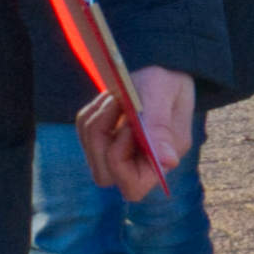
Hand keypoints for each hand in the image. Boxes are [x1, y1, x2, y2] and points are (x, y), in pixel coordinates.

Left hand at [79, 64, 198, 201]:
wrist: (163, 65)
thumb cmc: (166, 78)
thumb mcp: (162, 93)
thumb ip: (160, 126)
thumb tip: (169, 162)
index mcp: (163, 159)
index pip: (132, 188)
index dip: (120, 163)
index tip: (130, 128)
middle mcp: (141, 162)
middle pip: (104, 175)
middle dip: (102, 139)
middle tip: (118, 106)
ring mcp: (122, 151)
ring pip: (92, 152)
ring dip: (97, 121)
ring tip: (118, 97)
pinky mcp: (106, 138)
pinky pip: (85, 134)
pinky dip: (93, 112)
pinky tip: (112, 98)